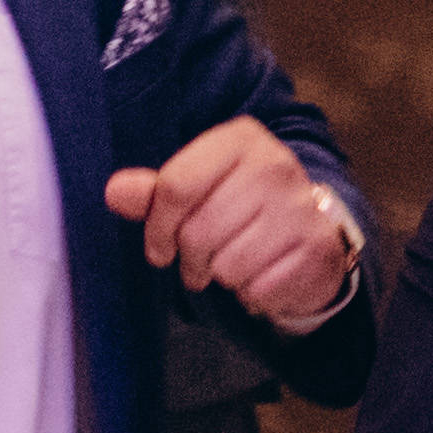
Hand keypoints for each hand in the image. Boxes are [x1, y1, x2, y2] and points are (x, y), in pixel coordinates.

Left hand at [104, 116, 358, 335]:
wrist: (311, 238)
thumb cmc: (243, 212)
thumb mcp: (198, 192)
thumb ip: (155, 193)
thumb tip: (115, 191)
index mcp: (240, 139)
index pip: (175, 186)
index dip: (157, 226)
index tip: (159, 246)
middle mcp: (275, 164)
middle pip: (198, 231)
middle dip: (190, 258)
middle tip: (199, 262)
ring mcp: (300, 206)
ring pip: (227, 264)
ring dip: (223, 276)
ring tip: (233, 265)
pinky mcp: (317, 248)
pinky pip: (258, 287)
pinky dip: (252, 293)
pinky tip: (262, 276)